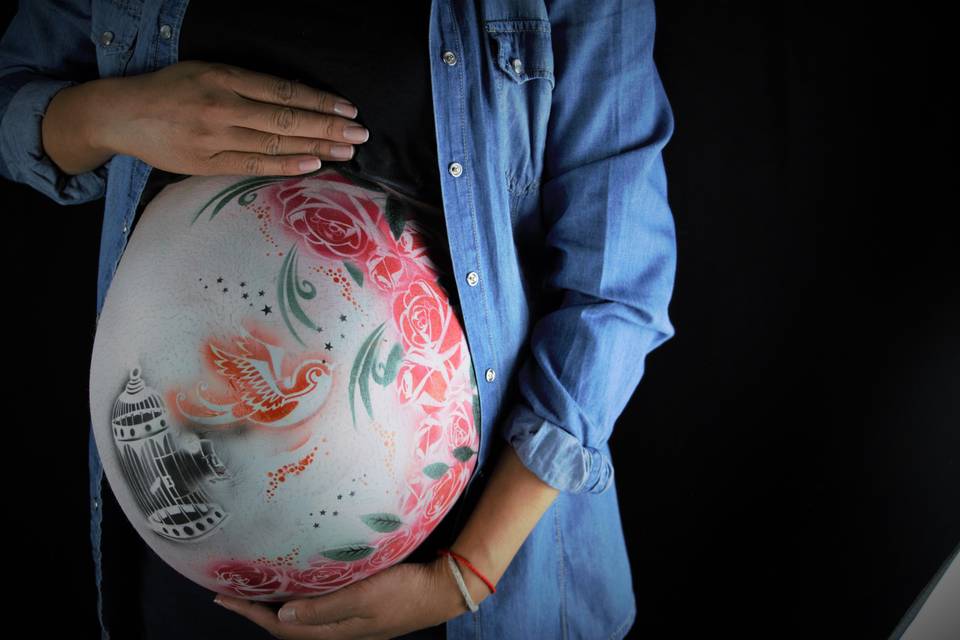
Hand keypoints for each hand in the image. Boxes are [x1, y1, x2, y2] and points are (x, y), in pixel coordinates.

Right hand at [96, 60, 368, 176]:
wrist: (121, 114)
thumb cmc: (170, 91)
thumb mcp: (207, 73)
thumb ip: (246, 86)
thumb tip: (294, 99)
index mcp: (225, 77)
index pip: (283, 90)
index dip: (319, 100)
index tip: (347, 108)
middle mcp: (224, 105)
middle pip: (286, 117)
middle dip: (328, 126)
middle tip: (360, 133)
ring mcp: (216, 135)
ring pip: (275, 141)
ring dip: (316, 146)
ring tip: (346, 150)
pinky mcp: (207, 162)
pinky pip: (254, 163)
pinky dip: (285, 164)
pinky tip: (312, 164)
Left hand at [213, 555, 475, 638]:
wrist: (441, 590)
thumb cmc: (405, 591)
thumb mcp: (364, 597)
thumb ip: (324, 609)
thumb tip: (281, 618)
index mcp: (335, 632)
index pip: (281, 628)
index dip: (250, 614)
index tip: (222, 597)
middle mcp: (337, 632)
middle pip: (285, 628)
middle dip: (256, 611)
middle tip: (230, 591)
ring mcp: (349, 624)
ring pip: (300, 621)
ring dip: (275, 607)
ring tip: (255, 588)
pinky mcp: (358, 612)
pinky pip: (316, 612)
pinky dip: (298, 601)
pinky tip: (296, 586)